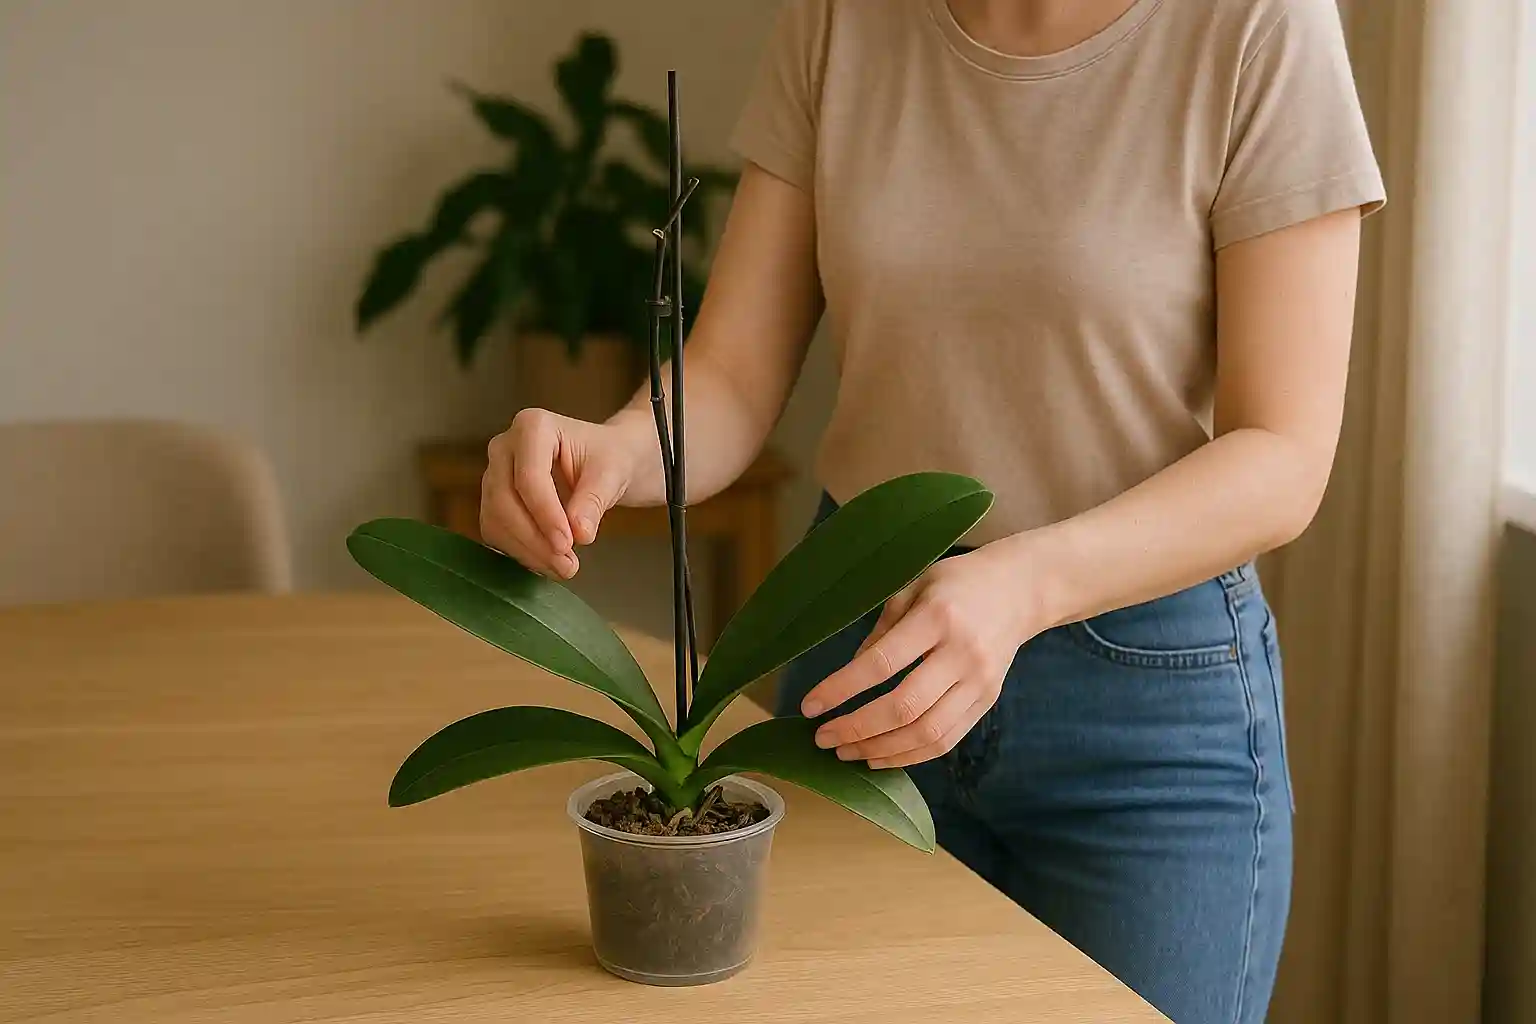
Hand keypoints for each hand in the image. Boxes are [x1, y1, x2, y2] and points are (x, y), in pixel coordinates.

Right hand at [480, 408, 647, 579]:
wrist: (603, 461)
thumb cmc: (608, 458)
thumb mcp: (611, 474)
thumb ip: (594, 500)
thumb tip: (579, 534)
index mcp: (532, 426)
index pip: (529, 477)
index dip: (546, 515)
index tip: (569, 544)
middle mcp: (504, 446)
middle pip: (504, 499)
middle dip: (535, 538)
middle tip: (567, 565)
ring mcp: (494, 474)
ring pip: (495, 519)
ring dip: (527, 550)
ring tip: (563, 568)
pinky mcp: (493, 500)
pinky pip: (496, 531)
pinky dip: (521, 552)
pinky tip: (548, 563)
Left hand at [800, 540, 1043, 768]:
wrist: (1019, 590)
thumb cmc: (957, 584)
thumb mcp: (914, 588)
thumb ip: (881, 631)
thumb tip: (848, 675)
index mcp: (937, 618)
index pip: (882, 663)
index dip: (842, 689)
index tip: (811, 706)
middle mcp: (961, 654)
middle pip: (904, 707)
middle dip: (856, 729)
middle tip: (823, 739)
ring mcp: (979, 682)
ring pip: (926, 733)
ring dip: (880, 750)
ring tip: (846, 753)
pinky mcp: (987, 701)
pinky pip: (946, 740)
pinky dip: (909, 755)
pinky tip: (880, 757)